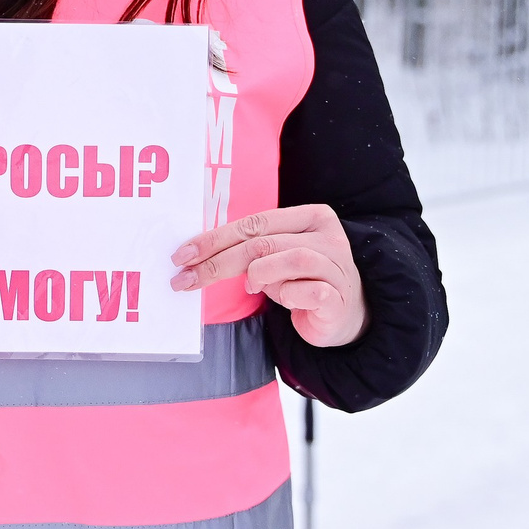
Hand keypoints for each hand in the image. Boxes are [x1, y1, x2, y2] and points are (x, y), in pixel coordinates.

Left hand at [170, 205, 366, 347]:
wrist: (345, 312)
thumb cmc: (302, 280)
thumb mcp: (276, 257)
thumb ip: (250, 248)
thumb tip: (197, 254)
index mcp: (310, 216)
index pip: (254, 223)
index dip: (214, 239)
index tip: (183, 255)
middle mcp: (327, 236)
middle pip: (263, 242)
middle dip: (219, 262)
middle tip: (188, 279)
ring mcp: (336, 266)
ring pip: (289, 260)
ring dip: (260, 277)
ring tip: (253, 287)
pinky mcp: (338, 297)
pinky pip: (307, 292)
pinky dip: (288, 297)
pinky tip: (287, 300)